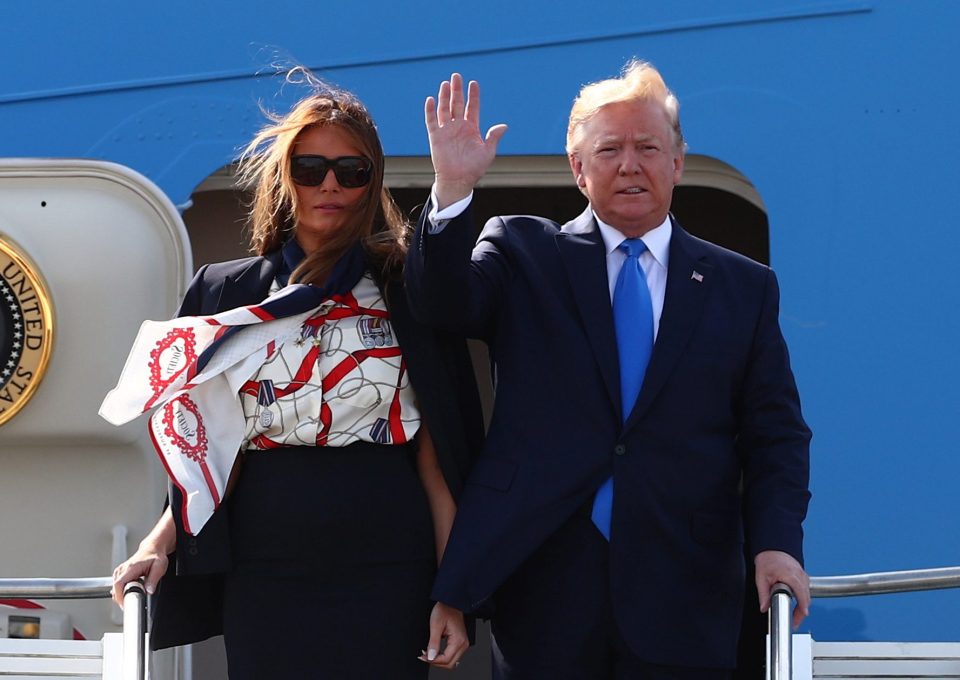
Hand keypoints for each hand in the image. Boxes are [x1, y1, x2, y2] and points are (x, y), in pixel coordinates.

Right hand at [111, 543, 168, 606]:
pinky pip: (117, 585)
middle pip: (115, 588)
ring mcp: (120, 570)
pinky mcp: (120, 572)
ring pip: (115, 587)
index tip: (126, 604)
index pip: (119, 584)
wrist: (152, 548)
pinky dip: (122, 590)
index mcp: (131, 567)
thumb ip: (153, 580)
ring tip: (136, 591)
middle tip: (135, 599)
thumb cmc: (156, 556)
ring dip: (123, 593)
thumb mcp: (159, 567)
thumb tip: (149, 591)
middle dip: (123, 597)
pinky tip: (131, 588)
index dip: (120, 596)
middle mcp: (123, 569)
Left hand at [419, 601, 468, 669]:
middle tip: (424, 656)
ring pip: (451, 662)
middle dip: (436, 662)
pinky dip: (442, 656)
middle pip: (450, 664)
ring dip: (439, 660)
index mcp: (458, 640)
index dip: (433, 660)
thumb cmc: (445, 609)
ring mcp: (463, 644)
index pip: (446, 660)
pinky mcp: (460, 643)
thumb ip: (433, 643)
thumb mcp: (435, 625)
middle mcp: (463, 644)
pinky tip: (435, 651)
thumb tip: (430, 657)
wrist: (451, 602)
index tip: (423, 657)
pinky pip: (452, 655)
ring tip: (428, 653)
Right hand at [425, 73, 507, 208]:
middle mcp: (458, 127)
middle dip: (457, 90)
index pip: (472, 107)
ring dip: (444, 96)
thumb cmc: (474, 168)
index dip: (473, 95)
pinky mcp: (436, 137)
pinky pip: (431, 121)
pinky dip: (430, 111)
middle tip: (456, 76)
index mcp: (471, 129)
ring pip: (444, 109)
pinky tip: (431, 99)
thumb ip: (494, 137)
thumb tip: (504, 126)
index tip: (473, 83)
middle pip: (457, 104)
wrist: (458, 181)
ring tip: (445, 83)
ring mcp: (446, 131)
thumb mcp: (487, 152)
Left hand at [755, 549, 809, 628]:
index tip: (797, 620)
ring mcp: (803, 576)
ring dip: (802, 606)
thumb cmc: (768, 559)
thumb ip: (763, 594)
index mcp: (792, 577)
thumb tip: (764, 607)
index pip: (802, 597)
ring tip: (794, 616)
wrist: (772, 547)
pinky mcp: (802, 576)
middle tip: (793, 622)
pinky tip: (796, 603)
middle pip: (806, 599)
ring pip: (807, 595)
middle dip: (801, 612)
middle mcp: (800, 576)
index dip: (801, 611)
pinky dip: (802, 598)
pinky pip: (805, 590)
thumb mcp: (761, 577)